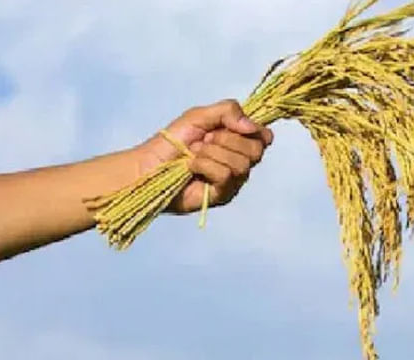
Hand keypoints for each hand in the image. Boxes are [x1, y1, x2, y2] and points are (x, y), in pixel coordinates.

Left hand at [133, 99, 274, 214]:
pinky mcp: (223, 195)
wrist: (148, 165)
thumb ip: (228, 111)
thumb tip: (253, 127)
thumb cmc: (172, 141)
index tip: (230, 126)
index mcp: (238, 141)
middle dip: (226, 140)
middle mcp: (241, 161)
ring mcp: (234, 181)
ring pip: (242, 163)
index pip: (264, 136)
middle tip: (204, 140)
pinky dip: (205, 166)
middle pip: (256, 150)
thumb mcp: (199, 116)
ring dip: (212, 153)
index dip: (253, 130)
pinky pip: (226, 175)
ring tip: (194, 154)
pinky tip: (191, 167)